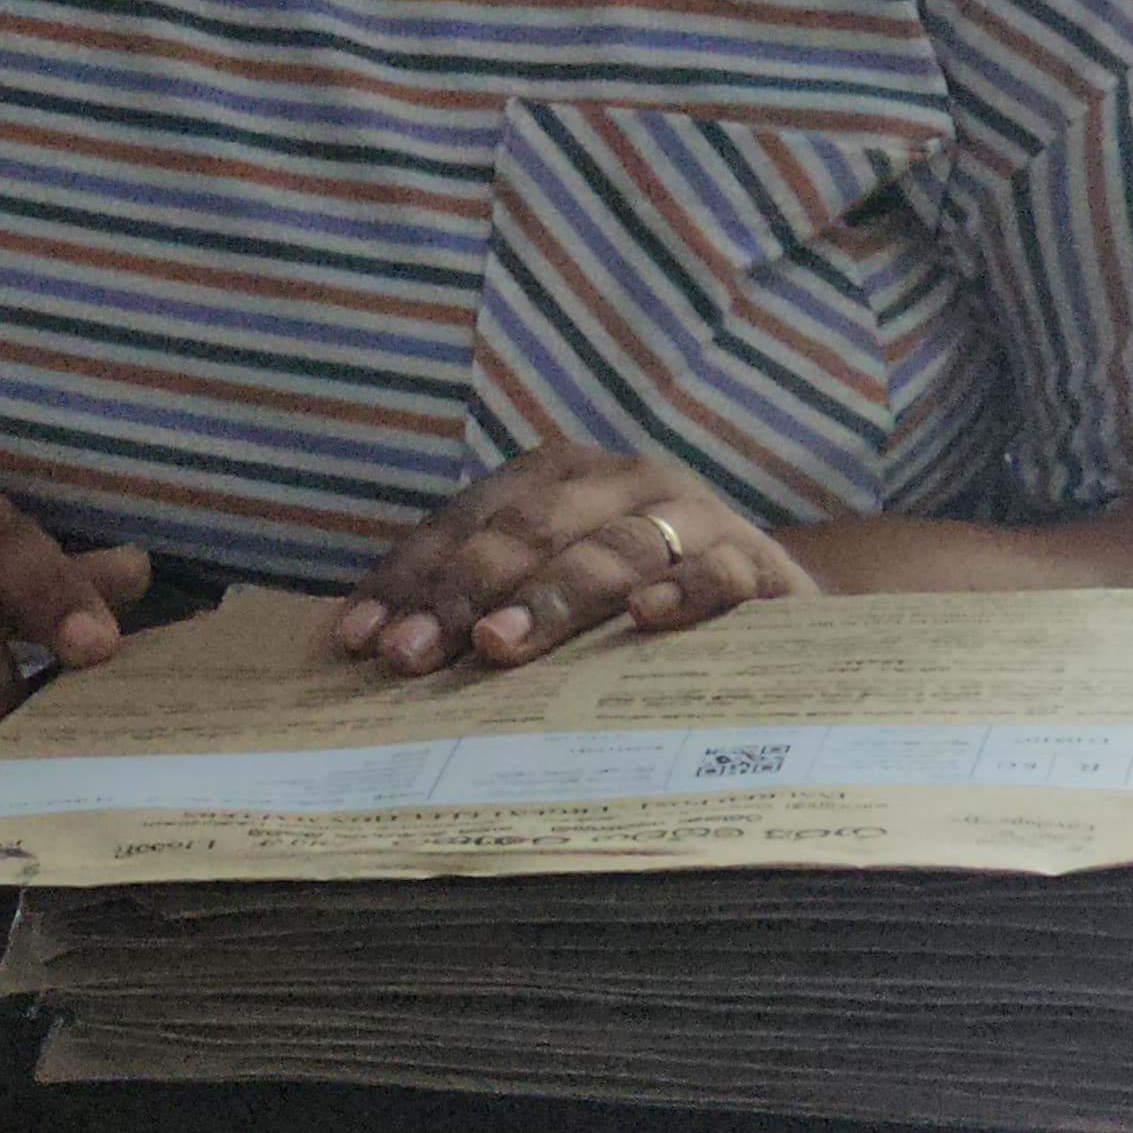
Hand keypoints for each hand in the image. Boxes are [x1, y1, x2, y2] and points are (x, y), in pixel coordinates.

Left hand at [334, 438, 818, 673]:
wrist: (770, 604)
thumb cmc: (633, 604)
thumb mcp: (552, 593)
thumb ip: (479, 607)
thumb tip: (375, 655)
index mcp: (556, 478)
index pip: (466, 521)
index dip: (410, 580)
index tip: (363, 641)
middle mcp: (619, 480)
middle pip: (530, 528)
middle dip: (464, 589)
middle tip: (416, 653)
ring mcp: (689, 514)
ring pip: (612, 546)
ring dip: (553, 595)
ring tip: (500, 645)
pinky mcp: (755, 561)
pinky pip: (717, 572)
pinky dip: (682, 590)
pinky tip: (644, 617)